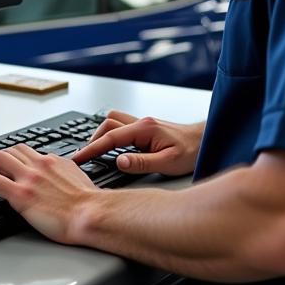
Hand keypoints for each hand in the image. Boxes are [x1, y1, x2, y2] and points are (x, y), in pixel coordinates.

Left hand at [0, 143, 97, 244]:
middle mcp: (40, 165)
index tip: (5, 167)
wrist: (92, 214)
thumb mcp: (79, 179)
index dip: (12, 159)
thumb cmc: (90, 205)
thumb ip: (66, 173)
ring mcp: (29, 178)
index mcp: (53, 162)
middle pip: (10, 151)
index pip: (27, 153)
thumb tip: (61, 175)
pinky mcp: (21, 194)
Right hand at [71, 109, 204, 177]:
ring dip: (102, 134)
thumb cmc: (191, 151)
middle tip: (85, 157)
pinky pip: (122, 127)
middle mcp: (142, 122)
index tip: (78, 158)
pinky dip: (112, 135)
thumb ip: (141, 162)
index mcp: (145, 129)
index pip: (110, 137)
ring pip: (113, 121)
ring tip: (96, 152)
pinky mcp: (146, 129)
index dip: (91, 148)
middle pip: (107, 123)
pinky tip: (113, 149)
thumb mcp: (167, 163)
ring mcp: (144, 124)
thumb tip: (119, 161)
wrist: (205, 141)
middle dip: (93, 139)